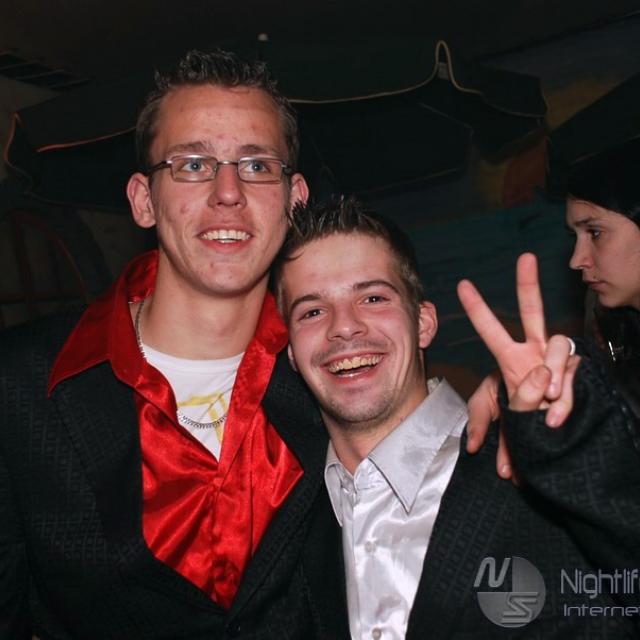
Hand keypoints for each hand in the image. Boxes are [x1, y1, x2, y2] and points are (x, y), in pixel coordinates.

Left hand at [457, 253, 579, 458]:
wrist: (551, 435)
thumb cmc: (525, 420)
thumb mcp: (512, 416)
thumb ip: (518, 401)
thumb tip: (542, 375)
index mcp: (510, 357)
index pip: (490, 329)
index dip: (477, 308)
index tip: (462, 284)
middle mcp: (534, 350)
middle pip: (532, 311)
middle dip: (528, 284)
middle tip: (525, 257)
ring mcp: (556, 358)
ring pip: (558, 345)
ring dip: (553, 375)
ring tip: (546, 401)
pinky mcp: (575, 369)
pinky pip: (573, 376)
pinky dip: (563, 401)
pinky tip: (554, 418)